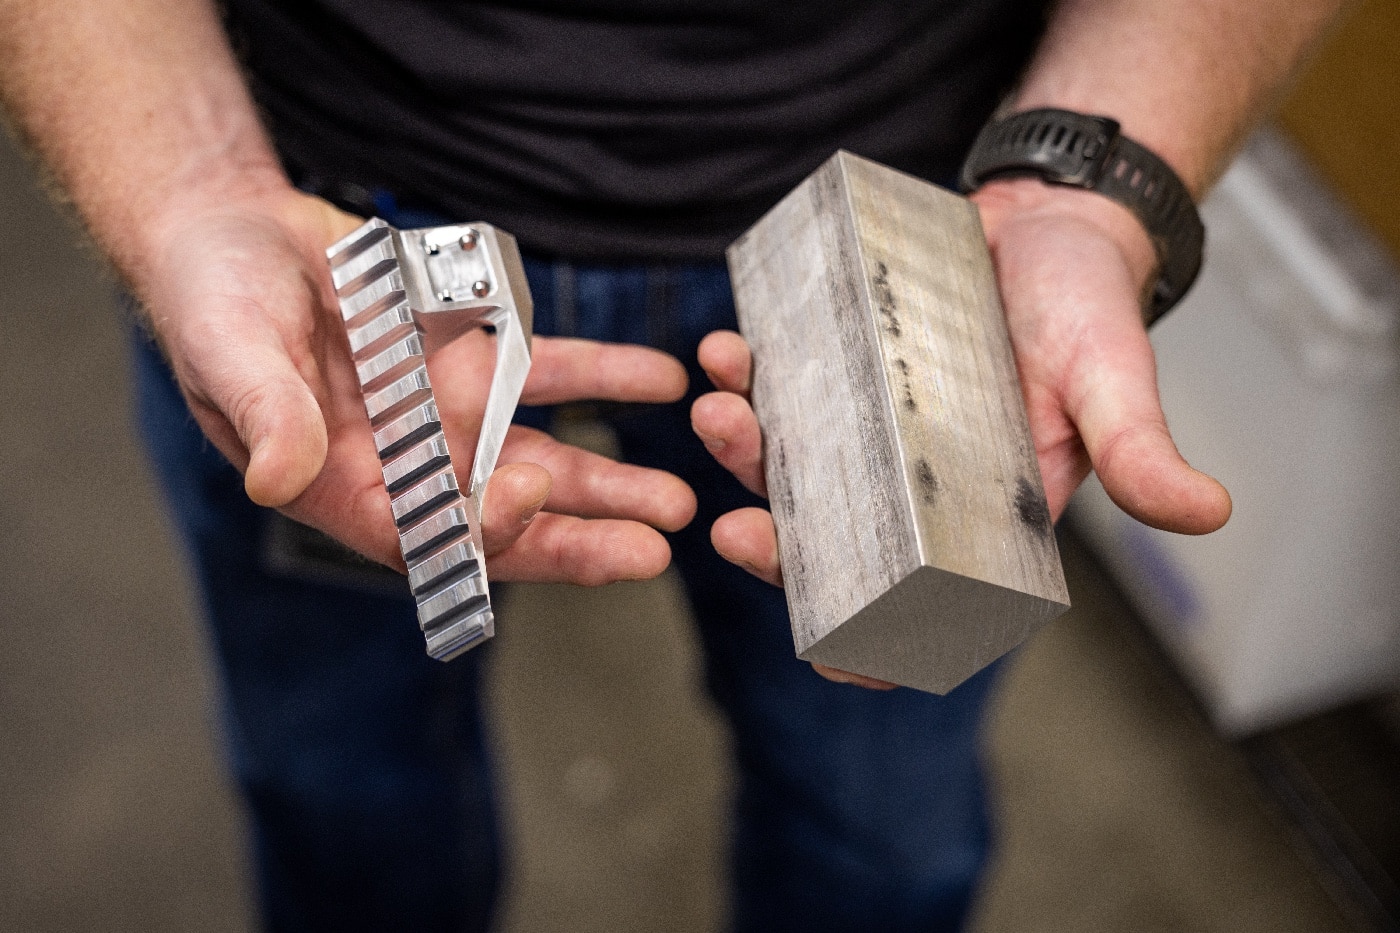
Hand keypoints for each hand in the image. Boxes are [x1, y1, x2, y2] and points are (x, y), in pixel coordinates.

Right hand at [138, 186, 695, 583]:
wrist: (239, 235)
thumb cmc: (214, 302)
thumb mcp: (231, 353)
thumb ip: (267, 415)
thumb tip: (279, 480)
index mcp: (347, 487)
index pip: (426, 533)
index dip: (482, 527)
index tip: (530, 493)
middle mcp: (411, 467)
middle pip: (505, 519)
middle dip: (578, 539)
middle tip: (653, 549)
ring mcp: (450, 419)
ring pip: (542, 457)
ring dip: (609, 479)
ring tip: (676, 499)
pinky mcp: (475, 363)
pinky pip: (551, 375)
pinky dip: (606, 376)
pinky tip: (662, 381)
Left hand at [691, 178, 1231, 687]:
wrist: (1050, 218)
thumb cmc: (1088, 303)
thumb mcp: (1114, 376)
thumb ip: (1142, 449)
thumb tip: (1208, 513)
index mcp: (977, 513)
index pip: (915, 601)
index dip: (868, 644)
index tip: (818, 654)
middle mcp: (911, 480)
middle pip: (827, 541)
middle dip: (773, 547)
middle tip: (735, 527)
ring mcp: (866, 424)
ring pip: (786, 465)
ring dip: (741, 451)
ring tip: (720, 408)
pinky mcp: (838, 366)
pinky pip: (777, 389)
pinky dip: (745, 376)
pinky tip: (728, 351)